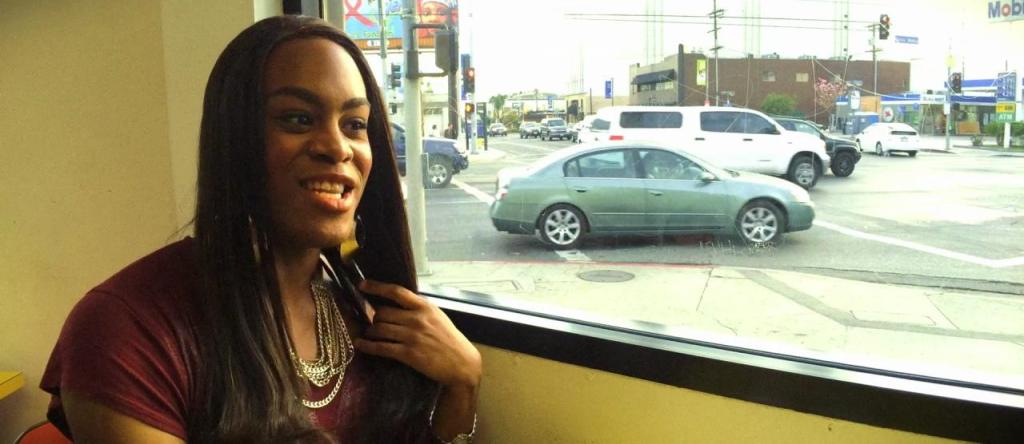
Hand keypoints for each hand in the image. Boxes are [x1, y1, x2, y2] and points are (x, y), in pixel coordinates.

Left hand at [355, 280, 481, 388]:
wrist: (462, 363)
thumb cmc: (449, 339)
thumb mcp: (437, 317)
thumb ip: (419, 309)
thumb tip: (397, 303)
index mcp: (425, 307)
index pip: (396, 292)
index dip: (377, 287)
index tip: (362, 285)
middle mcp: (417, 319)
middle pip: (382, 312)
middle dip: (375, 317)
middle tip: (373, 322)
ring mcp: (412, 336)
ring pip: (379, 329)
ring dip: (370, 331)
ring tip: (368, 333)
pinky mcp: (408, 354)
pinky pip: (381, 347)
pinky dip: (367, 345)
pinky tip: (361, 344)